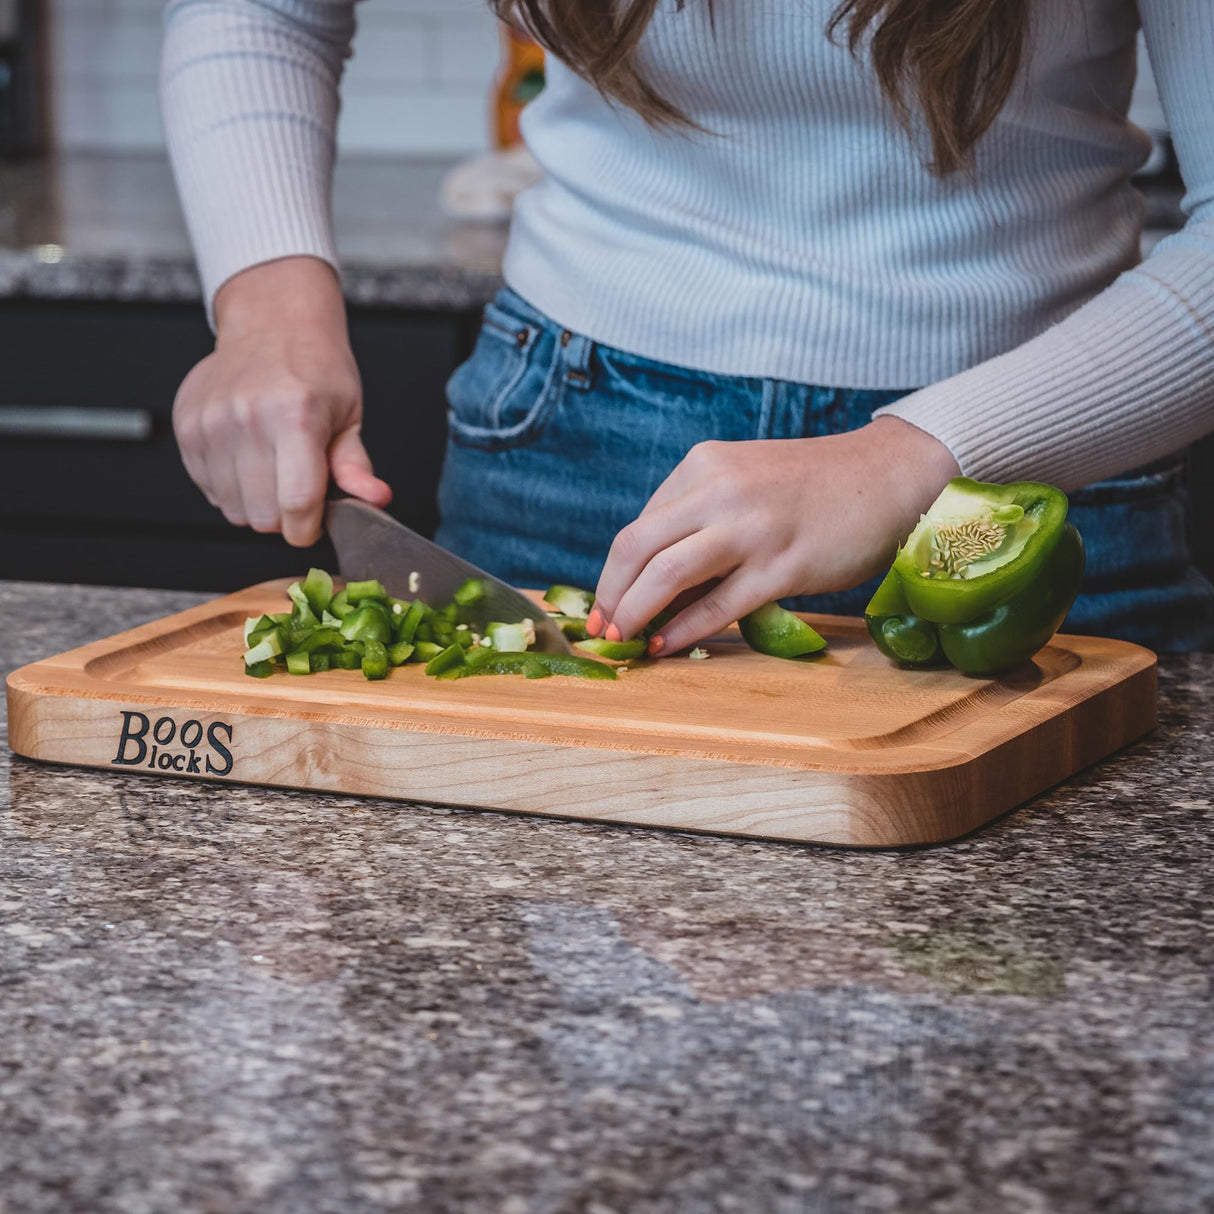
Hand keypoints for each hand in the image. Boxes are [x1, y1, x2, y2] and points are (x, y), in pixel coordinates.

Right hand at [173, 257, 391, 546]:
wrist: (272, 324)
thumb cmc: (315, 368)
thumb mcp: (348, 415)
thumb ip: (355, 466)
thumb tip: (376, 499)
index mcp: (295, 417)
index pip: (297, 504)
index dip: (307, 529)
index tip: (313, 524)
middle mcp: (248, 419)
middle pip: (263, 516)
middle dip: (285, 516)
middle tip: (295, 485)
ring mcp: (212, 423)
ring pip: (234, 510)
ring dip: (256, 503)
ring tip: (271, 466)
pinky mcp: (187, 427)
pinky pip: (208, 491)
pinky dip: (230, 487)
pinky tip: (247, 458)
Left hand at [588, 416, 960, 654]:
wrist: (890, 475)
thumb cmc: (813, 486)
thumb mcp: (745, 479)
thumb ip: (700, 516)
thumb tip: (650, 577)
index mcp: (705, 465)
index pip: (640, 526)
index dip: (615, 572)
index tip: (606, 603)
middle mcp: (721, 490)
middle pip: (636, 547)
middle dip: (610, 595)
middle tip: (602, 628)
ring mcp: (752, 528)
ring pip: (667, 575)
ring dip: (635, 614)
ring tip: (624, 639)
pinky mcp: (784, 566)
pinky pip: (718, 605)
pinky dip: (682, 629)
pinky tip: (665, 643)